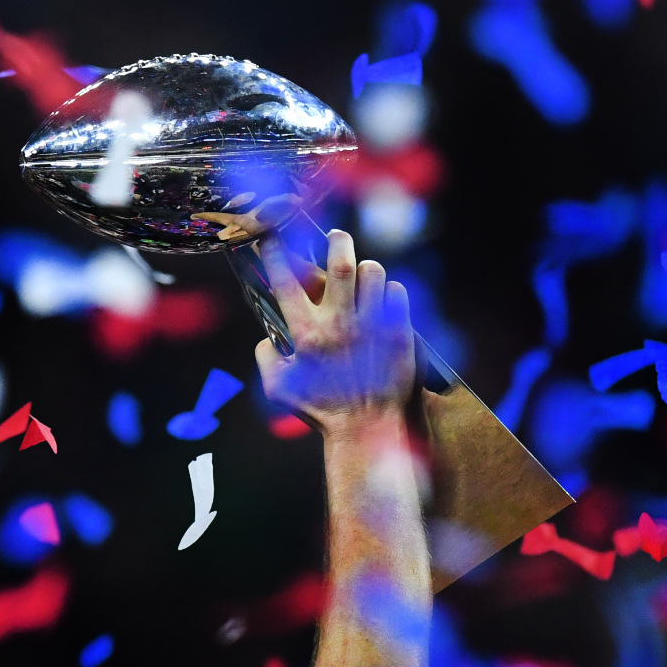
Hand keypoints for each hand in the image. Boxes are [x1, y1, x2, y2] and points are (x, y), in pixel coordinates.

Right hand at [253, 230, 415, 435]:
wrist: (366, 430)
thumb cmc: (321, 410)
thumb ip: (266, 359)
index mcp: (306, 334)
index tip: (272, 239)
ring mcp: (372, 328)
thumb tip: (266, 338)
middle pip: (340, 265)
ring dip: (367, 268)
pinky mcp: (399, 334)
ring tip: (364, 273)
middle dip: (338, 242)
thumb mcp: (278, 389)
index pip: (286, 282)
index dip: (276, 254)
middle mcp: (339, 325)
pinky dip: (390, 290)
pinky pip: (398, 294)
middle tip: (338, 236)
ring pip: (373, 274)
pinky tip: (384, 299)